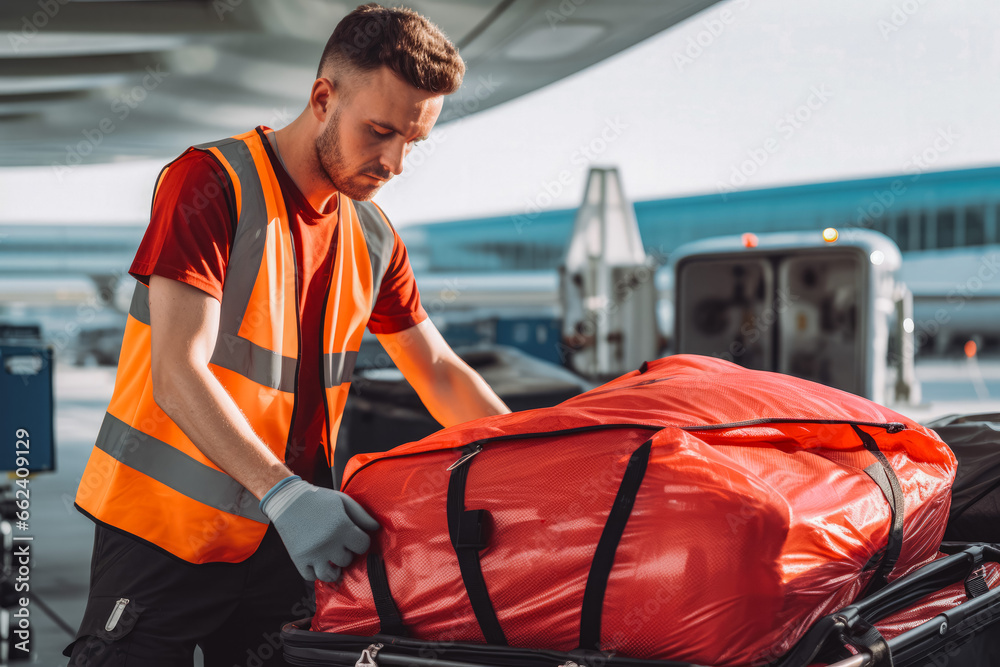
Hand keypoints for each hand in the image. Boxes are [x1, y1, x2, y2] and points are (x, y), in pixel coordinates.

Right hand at [260, 476, 379, 581]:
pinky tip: (318, 564)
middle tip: (340, 545)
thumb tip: (376, 527)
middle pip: (346, 560)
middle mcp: (328, 543)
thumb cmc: (318, 499)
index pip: (363, 546)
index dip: (361, 542)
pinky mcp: (298, 559)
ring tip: (332, 562)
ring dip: (333, 570)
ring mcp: (312, 553)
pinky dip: (315, 573)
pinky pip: (310, 576)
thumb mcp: (342, 500)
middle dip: (346, 553)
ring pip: (329, 575)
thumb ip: (361, 515)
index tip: (355, 538)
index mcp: (341, 527)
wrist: (287, 500)